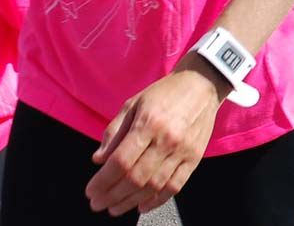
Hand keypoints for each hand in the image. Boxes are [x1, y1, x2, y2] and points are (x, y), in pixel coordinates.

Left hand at [85, 55, 226, 216]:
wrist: (202, 84)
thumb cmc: (165, 93)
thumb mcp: (133, 103)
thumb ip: (114, 131)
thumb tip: (98, 160)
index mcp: (148, 123)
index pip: (121, 161)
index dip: (103, 180)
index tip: (91, 191)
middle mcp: (167, 139)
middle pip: (135, 177)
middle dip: (112, 195)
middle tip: (98, 203)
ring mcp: (183, 150)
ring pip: (154, 186)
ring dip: (130, 201)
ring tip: (115, 208)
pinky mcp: (195, 157)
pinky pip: (175, 185)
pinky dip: (157, 200)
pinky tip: (142, 206)